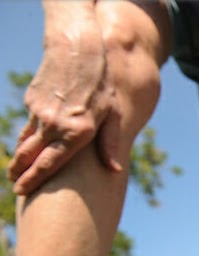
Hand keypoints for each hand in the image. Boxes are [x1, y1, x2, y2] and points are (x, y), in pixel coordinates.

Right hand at [8, 8, 121, 194]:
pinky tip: (24, 148)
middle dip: (20, 174)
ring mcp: (41, 114)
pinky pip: (27, 127)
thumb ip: (110, 144)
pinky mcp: (33, 103)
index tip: (23, 192)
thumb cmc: (102, 86)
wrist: (77, 51)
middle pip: (30, 156)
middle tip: (16, 188)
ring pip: (25, 142)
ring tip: (15, 173)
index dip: (34, 180)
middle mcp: (56, 126)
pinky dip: (24, 140)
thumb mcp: (113, 115)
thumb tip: (114, 170)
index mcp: (77, 133)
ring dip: (19, 159)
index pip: (49, 163)